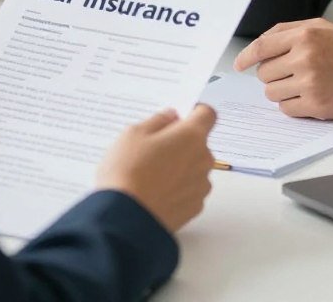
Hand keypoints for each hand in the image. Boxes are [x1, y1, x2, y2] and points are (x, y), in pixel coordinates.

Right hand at [97, 105, 216, 232]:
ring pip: (194, 168)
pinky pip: (189, 191)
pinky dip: (177, 189)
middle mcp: (203, 160)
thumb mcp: (133, 133)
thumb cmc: (128, 171)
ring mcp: (200, 186)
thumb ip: (157, 121)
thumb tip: (171, 117)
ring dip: (180, 167)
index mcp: (191, 136)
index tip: (178, 119)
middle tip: (153, 150)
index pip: (207, 114)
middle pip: (199, 143)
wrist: (125, 220)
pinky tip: (155, 193)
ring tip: (151, 176)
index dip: (193, 113)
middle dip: (181, 143)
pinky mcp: (194, 209)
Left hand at [233, 18, 332, 118]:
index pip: (261, 47)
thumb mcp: (322, 27)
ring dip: (281, 91)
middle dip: (272, 75)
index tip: (239, 64)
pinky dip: (293, 106)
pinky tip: (309, 97)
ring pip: (272, 93)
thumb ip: (289, 31)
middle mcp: (304, 58)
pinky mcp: (317, 106)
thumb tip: (260, 44)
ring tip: (302, 85)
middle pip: (264, 73)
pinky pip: (287, 109)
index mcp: (305, 36)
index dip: (245, 57)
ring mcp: (310, 83)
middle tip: (291, 74)